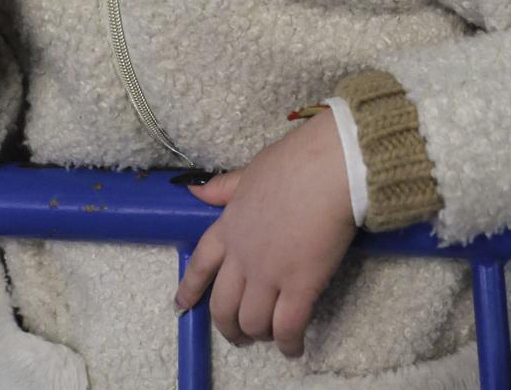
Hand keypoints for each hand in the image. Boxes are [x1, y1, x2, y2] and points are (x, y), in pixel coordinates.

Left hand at [174, 113, 356, 358]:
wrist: (329, 169)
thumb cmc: (295, 162)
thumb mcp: (250, 171)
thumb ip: (224, 187)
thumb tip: (194, 191)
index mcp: (229, 227)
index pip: (201, 265)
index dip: (190, 289)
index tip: (182, 306)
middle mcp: (243, 256)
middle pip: (223, 305)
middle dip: (228, 326)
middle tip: (238, 334)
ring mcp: (269, 274)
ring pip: (252, 322)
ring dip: (258, 334)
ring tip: (268, 337)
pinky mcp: (300, 286)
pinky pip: (287, 327)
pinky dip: (288, 343)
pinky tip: (293, 348)